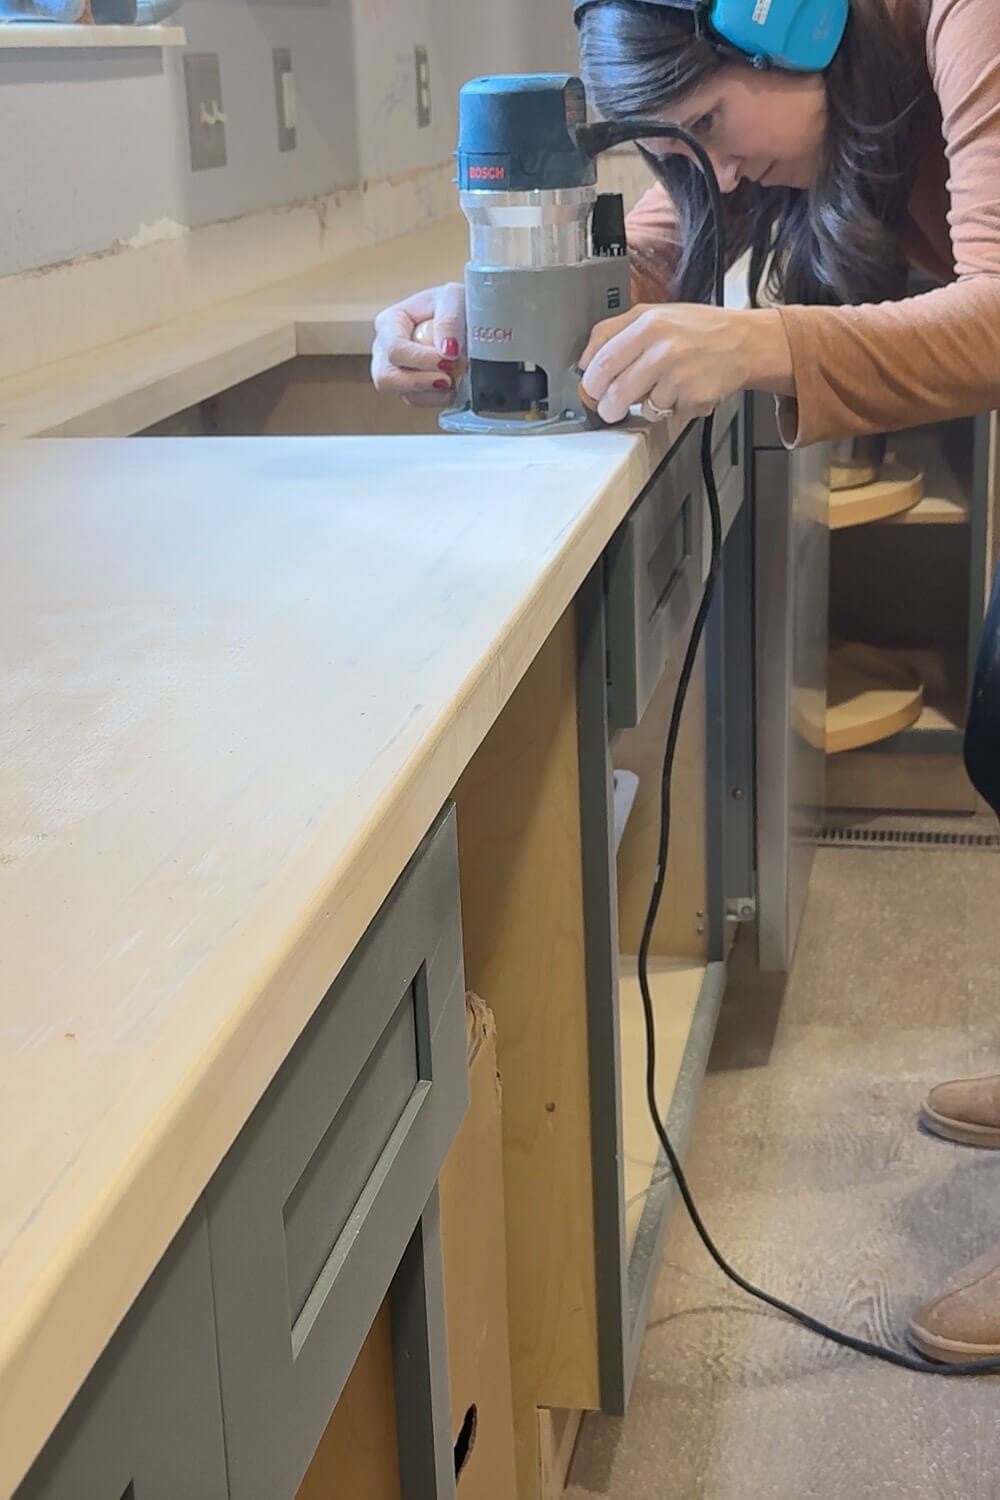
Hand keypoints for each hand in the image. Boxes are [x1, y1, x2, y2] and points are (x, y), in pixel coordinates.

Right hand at [371, 283, 465, 407]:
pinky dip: (437, 399)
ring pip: (403, 394)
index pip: (394, 349)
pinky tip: (452, 385)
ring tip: (454, 378)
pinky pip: (417, 402)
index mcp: (389, 323)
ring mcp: (395, 371)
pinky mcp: (409, 387)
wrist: (462, 315)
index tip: (448, 359)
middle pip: (387, 378)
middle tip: (448, 376)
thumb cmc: (452, 302)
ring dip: (433, 392)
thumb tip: (447, 350)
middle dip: (421, 382)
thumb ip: (449, 321)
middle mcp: (385, 349)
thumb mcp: (453, 298)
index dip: (421, 359)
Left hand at [579, 303, 792, 424]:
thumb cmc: (698, 328)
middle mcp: (663, 349)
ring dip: (646, 406)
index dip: (592, 382)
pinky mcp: (694, 398)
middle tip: (610, 408)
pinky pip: (668, 415)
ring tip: (662, 389)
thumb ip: (614, 331)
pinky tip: (683, 392)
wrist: (744, 341)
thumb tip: (584, 360)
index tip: (592, 390)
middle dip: (609, 406)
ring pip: (642, 408)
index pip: (603, 361)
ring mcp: (680, 376)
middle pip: (616, 391)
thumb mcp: (654, 314)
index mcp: (648, 324)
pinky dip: (672, 409)